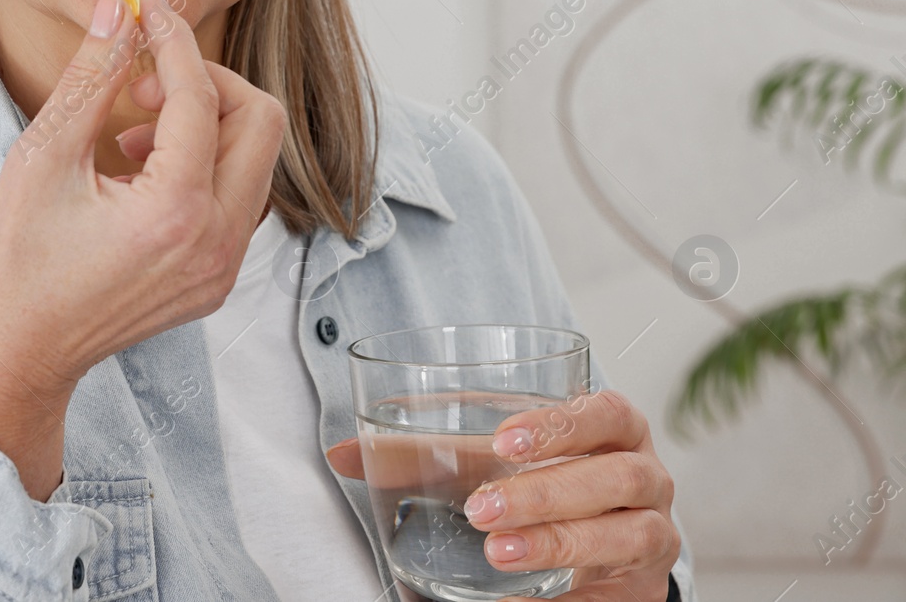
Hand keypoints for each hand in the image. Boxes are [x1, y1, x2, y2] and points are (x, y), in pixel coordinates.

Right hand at [0, 0, 286, 496]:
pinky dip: (202, 166)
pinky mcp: (218, 279)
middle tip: (145, 83)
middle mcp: (217, 243)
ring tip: (130, 131)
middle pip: (260, 121)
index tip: (142, 9)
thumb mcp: (43, 156)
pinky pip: (236, 197)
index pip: (200, 95)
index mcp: (175, 212)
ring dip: (206, 125)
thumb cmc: (17, 261)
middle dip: (207, 82)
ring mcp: (224, 267)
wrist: (18, 355)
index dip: (171, 39)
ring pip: (253, 160)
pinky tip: (141, 168)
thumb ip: (92, 74)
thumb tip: (119, 5)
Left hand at [326, 389, 678, 600]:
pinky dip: (564, 600)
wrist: (595, 548)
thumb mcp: (486, 460)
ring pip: (626, 535)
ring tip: (497, 552)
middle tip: (481, 508)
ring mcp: (651, 535)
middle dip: (546, 492)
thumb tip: (344, 454)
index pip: (607, 412)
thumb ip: (422, 452)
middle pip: (616, 477)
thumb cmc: (535, 479)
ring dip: (558, 542)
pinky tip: (515, 601)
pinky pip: (612, 597)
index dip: (561, 423)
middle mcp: (645, 478)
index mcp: (614, 430)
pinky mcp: (642, 588)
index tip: (503, 441)